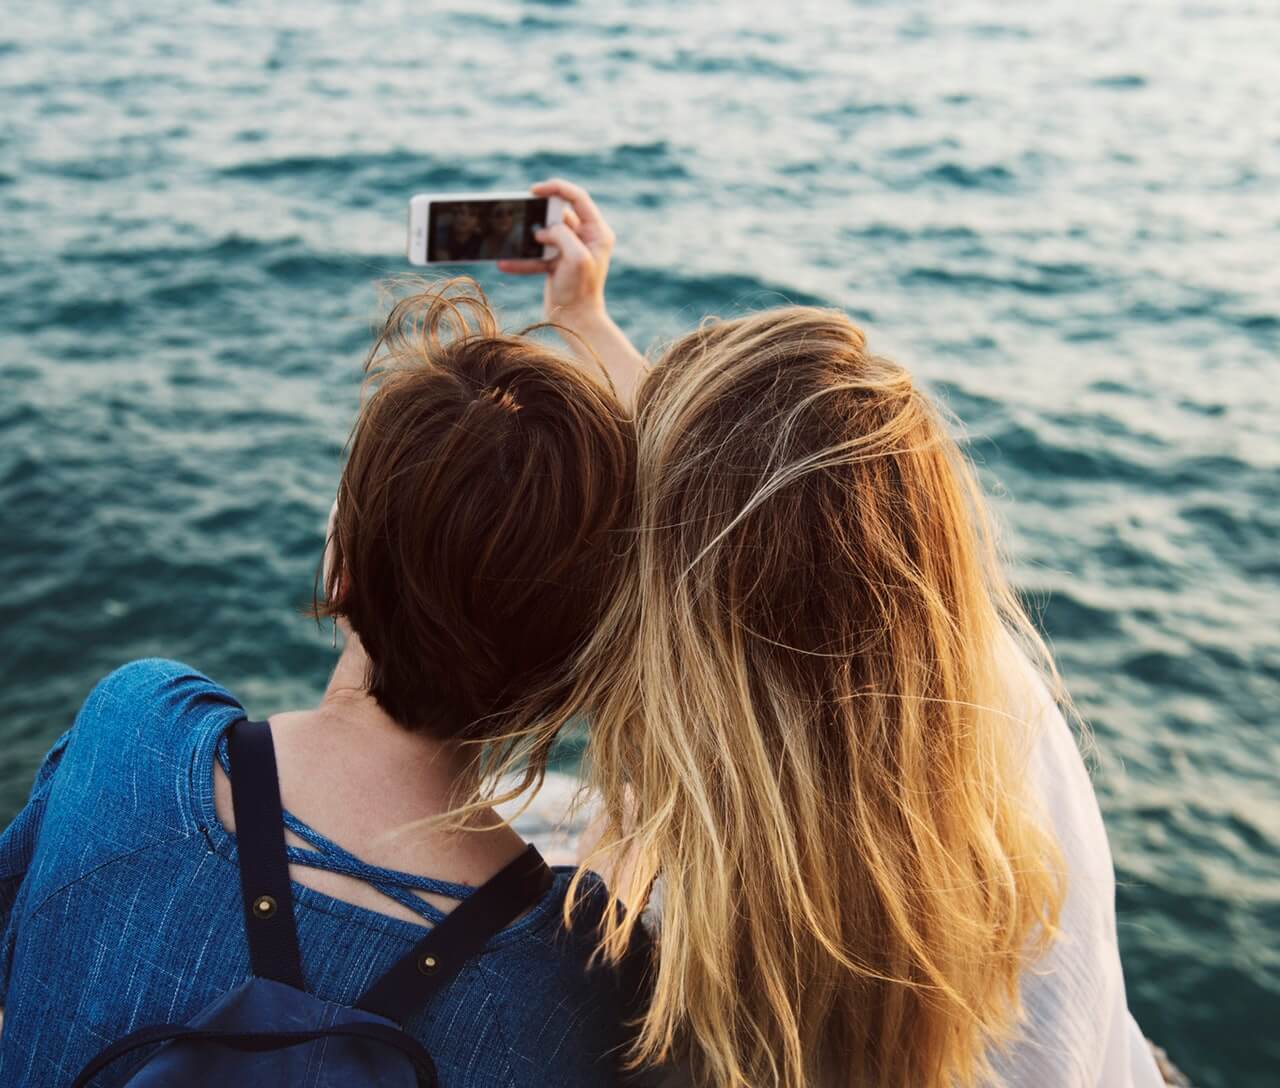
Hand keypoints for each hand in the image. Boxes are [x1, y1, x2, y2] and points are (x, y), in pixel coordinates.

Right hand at [498, 178, 614, 324]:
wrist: (576, 323)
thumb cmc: (582, 292)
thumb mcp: (576, 258)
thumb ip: (562, 235)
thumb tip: (543, 230)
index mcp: (597, 232)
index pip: (577, 198)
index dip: (557, 189)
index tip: (534, 190)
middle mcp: (585, 238)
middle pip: (558, 215)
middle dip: (539, 217)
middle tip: (525, 219)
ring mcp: (569, 251)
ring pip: (544, 235)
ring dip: (527, 239)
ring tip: (511, 240)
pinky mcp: (555, 264)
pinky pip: (536, 256)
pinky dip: (522, 260)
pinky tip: (505, 263)